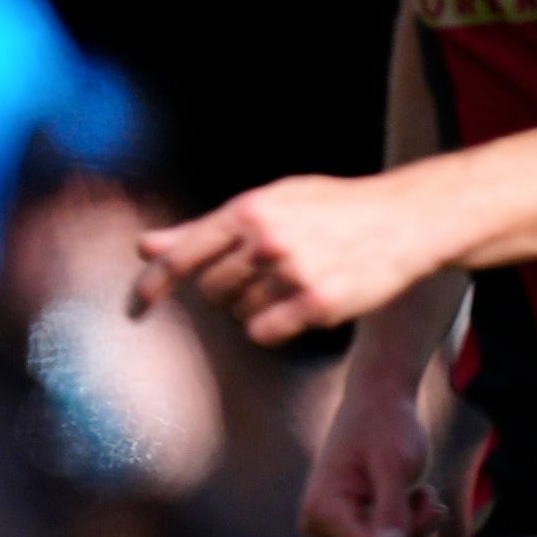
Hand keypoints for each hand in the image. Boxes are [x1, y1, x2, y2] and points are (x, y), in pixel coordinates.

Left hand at [133, 173, 450, 344]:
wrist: (403, 219)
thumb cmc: (328, 210)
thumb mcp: (266, 204)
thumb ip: (202, 230)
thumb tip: (144, 247)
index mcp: (249, 210)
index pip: (182, 256)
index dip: (151, 287)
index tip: (132, 311)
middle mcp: (266, 239)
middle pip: (211, 292)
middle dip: (225, 290)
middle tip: (262, 274)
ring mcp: (293, 272)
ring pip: (238, 314)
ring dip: (254, 307)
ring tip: (290, 281)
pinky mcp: (317, 303)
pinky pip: (264, 332)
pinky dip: (271, 326)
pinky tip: (298, 305)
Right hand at [298, 372, 447, 536]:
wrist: (378, 402)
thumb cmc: (386, 425)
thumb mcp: (395, 465)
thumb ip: (392, 510)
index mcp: (323, 512)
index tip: (430, 502)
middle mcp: (321, 529)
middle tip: (429, 498)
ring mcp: (336, 535)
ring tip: (421, 497)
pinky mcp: (353, 535)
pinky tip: (418, 512)